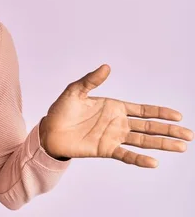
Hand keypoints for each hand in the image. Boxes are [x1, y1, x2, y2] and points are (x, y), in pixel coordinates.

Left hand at [39, 64, 193, 167]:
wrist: (49, 130)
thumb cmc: (61, 110)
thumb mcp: (75, 90)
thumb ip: (91, 80)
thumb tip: (106, 67)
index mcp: (114, 107)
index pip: (143, 110)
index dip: (160, 112)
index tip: (178, 116)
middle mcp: (118, 123)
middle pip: (149, 127)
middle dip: (168, 130)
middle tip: (189, 135)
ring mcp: (113, 137)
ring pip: (143, 141)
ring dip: (161, 144)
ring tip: (181, 147)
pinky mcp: (105, 149)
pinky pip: (126, 155)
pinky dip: (139, 159)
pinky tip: (154, 162)